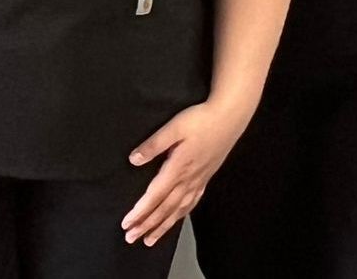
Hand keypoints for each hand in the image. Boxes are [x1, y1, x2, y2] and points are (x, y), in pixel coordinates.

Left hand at [123, 100, 251, 244]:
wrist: (229, 118)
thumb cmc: (200, 120)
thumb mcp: (173, 128)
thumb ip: (153, 145)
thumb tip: (134, 160)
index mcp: (178, 168)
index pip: (155, 196)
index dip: (140, 212)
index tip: (127, 223)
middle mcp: (189, 179)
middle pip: (165, 209)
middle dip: (147, 225)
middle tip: (131, 238)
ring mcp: (199, 180)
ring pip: (178, 210)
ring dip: (162, 226)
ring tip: (149, 239)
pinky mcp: (205, 177)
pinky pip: (191, 203)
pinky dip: (181, 215)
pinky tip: (175, 219)